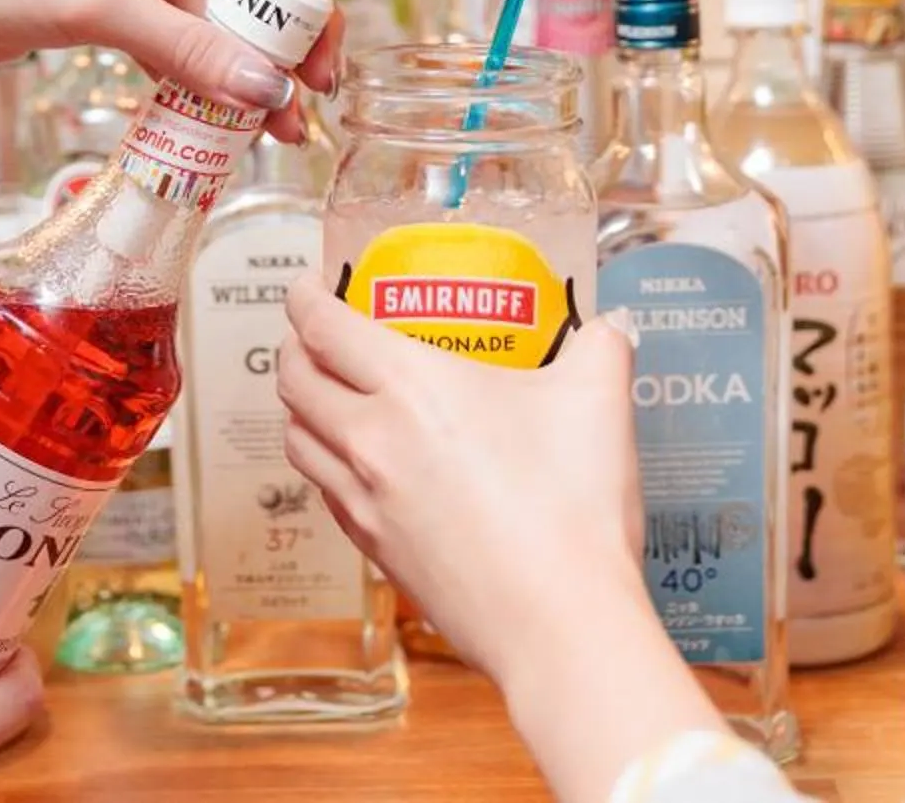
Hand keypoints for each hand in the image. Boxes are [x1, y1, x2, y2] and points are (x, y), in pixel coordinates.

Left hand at [0, 0, 410, 142]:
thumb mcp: (94, 4)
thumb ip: (183, 49)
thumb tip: (267, 90)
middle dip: (299, 16)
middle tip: (323, 77)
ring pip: (231, 10)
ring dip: (261, 63)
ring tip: (290, 123)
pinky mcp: (126, 4)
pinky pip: (193, 42)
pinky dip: (217, 79)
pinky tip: (242, 123)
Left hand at [277, 285, 728, 802]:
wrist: (558, 621)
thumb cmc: (572, 508)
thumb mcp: (598, 400)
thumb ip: (601, 347)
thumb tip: (611, 325)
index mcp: (409, 384)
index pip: (321, 326)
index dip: (306, 296)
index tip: (312, 283)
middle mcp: (370, 439)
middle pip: (294, 381)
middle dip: (295, 348)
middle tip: (317, 334)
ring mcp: (365, 501)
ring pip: (298, 441)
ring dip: (302, 410)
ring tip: (330, 396)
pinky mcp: (376, 552)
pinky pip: (327, 493)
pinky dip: (328, 466)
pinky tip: (364, 467)